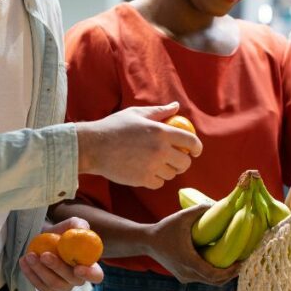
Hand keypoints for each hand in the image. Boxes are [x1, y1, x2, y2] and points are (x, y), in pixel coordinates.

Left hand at [19, 217, 103, 290]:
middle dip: (57, 268)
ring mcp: (63, 286)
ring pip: (54, 284)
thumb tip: (81, 229)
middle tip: (44, 255)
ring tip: (30, 255)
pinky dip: (31, 274)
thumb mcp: (71, 224)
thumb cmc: (62, 232)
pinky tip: (24, 261)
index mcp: (89, 265)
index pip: (96, 276)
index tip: (78, 268)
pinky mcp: (48, 289)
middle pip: (71, 280)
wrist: (44, 239)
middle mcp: (78, 279)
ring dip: (40, 270)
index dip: (89, 275)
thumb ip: (79, 225)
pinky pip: (40, 286)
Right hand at [75, 102, 202, 188]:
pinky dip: (156, 179)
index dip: (197, 147)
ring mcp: (152, 167)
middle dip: (183, 161)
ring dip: (168, 170)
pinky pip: (159, 183)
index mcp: (161, 132)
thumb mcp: (137, 114)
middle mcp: (160, 150)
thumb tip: (176, 106)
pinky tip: (147, 172)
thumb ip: (159, 111)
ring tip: (157, 164)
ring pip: (172, 174)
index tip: (195, 151)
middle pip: (185, 162)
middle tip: (176, 159)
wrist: (93, 147)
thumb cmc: (114, 127)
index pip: (190, 141)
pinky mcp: (142, 180)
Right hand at [145, 205, 239, 285]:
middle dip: (231, 274)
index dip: (229, 272)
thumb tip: (219, 204)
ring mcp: (185, 277)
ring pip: (209, 282)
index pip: (213, 275)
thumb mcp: (182, 216)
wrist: (147, 242)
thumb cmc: (165, 229)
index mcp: (188, 261)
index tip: (241, 263)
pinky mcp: (184, 277)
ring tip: (236, 263)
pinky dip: (214, 274)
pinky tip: (222, 264)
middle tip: (243, 263)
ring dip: (223, 275)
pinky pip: (203, 279)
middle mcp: (187, 273)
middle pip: (215, 281)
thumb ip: (200, 210)